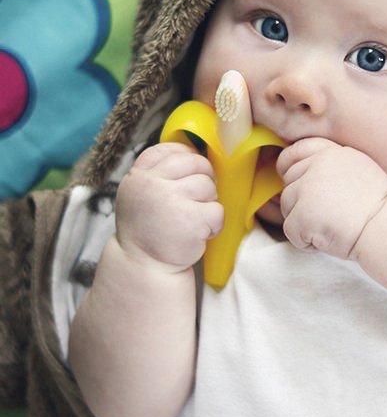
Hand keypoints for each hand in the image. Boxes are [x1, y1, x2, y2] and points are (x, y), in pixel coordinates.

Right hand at [116, 142, 223, 271]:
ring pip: (209, 186)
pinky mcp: (191, 220)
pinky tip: (198, 234)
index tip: (189, 174)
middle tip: (196, 199)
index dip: (187, 158)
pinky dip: (214, 225)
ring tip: (192, 220)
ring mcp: (171, 201)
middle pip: (196, 163)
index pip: (170, 150)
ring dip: (208, 203)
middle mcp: (151, 185)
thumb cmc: (150, 227)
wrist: (144, 266)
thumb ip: (160, 172)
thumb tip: (195, 152)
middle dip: (203, 179)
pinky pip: (217, 210)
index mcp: (138, 176)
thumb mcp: (142, 193)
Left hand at [277, 138, 386, 258]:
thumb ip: (331, 166)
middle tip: (328, 216)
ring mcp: (307, 188)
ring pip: (287, 207)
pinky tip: (328, 239)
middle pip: (290, 184)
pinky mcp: (303, 213)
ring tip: (332, 227)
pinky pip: (291, 230)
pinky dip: (306, 242)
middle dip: (301, 204)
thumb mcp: (359, 170)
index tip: (289, 178)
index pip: (296, 151)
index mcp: (331, 153)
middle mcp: (316, 166)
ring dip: (304, 223)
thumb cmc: (379, 208)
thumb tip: (302, 172)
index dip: (288, 166)